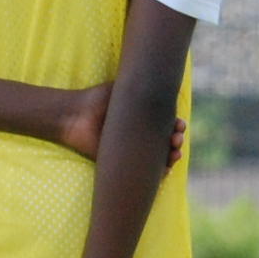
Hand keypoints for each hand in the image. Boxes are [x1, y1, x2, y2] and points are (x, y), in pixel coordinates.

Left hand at [49, 85, 185, 167]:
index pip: (166, 123)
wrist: (78, 115)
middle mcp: (139, 133)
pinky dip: (158, 172)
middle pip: (166, 140)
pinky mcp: (123, 163)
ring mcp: (132, 149)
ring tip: (175, 153)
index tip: (180, 125)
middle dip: (176, 140)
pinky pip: (144, 171)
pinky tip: (166, 169)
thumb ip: (145, 89)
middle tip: (177, 139)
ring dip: (172, 156)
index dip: (177, 126)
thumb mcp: (125, 90)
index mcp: (142, 117)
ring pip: (159, 156)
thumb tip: (167, 85)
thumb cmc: (99, 98)